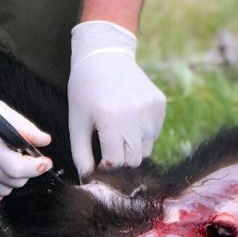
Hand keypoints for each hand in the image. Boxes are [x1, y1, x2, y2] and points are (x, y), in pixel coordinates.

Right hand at [0, 91, 51, 201]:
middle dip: (24, 171)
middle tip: (20, 157)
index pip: (19, 167)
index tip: (43, 162)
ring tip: (0, 161)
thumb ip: (23, 127)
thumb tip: (45, 141)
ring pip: (2, 191)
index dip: (36, 167)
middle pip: (14, 181)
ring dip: (9, 180)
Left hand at [68, 20, 166, 178]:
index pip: (116, 162)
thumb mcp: (76, 122)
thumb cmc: (84, 90)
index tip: (99, 160)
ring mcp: (151, 109)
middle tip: (108, 146)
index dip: (106, 165)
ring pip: (146, 148)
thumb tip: (88, 181)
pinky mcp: (160, 104)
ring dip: (132, 146)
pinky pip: (154, 132)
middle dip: (120, 159)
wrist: (105, 55)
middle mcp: (136, 115)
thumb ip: (81, 155)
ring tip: (117, 127)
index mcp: (111, 119)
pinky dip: (142, 132)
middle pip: (133, 159)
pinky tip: (129, 116)